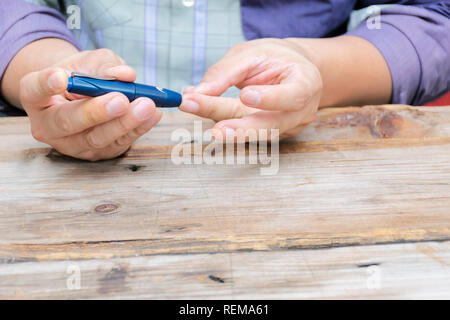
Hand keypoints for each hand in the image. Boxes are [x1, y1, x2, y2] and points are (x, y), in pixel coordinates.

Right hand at [19, 48, 161, 160]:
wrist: (85, 97)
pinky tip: (152, 115)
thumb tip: (124, 75)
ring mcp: (72, 144)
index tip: (60, 77)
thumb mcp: (89, 62)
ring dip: (124, 123)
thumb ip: (104, 65)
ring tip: (146, 106)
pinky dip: (138, 129)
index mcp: (36, 96)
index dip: (46, 84)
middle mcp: (48, 125)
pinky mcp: (97, 153)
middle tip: (120, 100)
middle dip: (96, 112)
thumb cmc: (82, 76)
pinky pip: (118, 144)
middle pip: (68, 122)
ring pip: (96, 138)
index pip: (35, 90)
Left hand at [180, 39, 322, 140]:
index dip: (270, 99)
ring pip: (257, 135)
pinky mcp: (273, 136)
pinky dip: (229, 128)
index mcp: (305, 83)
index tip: (245, 96)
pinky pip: (249, 136)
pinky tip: (211, 120)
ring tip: (211, 130)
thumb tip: (196, 92)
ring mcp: (288, 128)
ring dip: (231, 132)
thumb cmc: (275, 58)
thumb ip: (226, 72)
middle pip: (271, 125)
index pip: (292, 96)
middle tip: (217, 131)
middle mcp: (300, 112)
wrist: (293, 70)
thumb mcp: (251, 53)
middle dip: (242, 129)